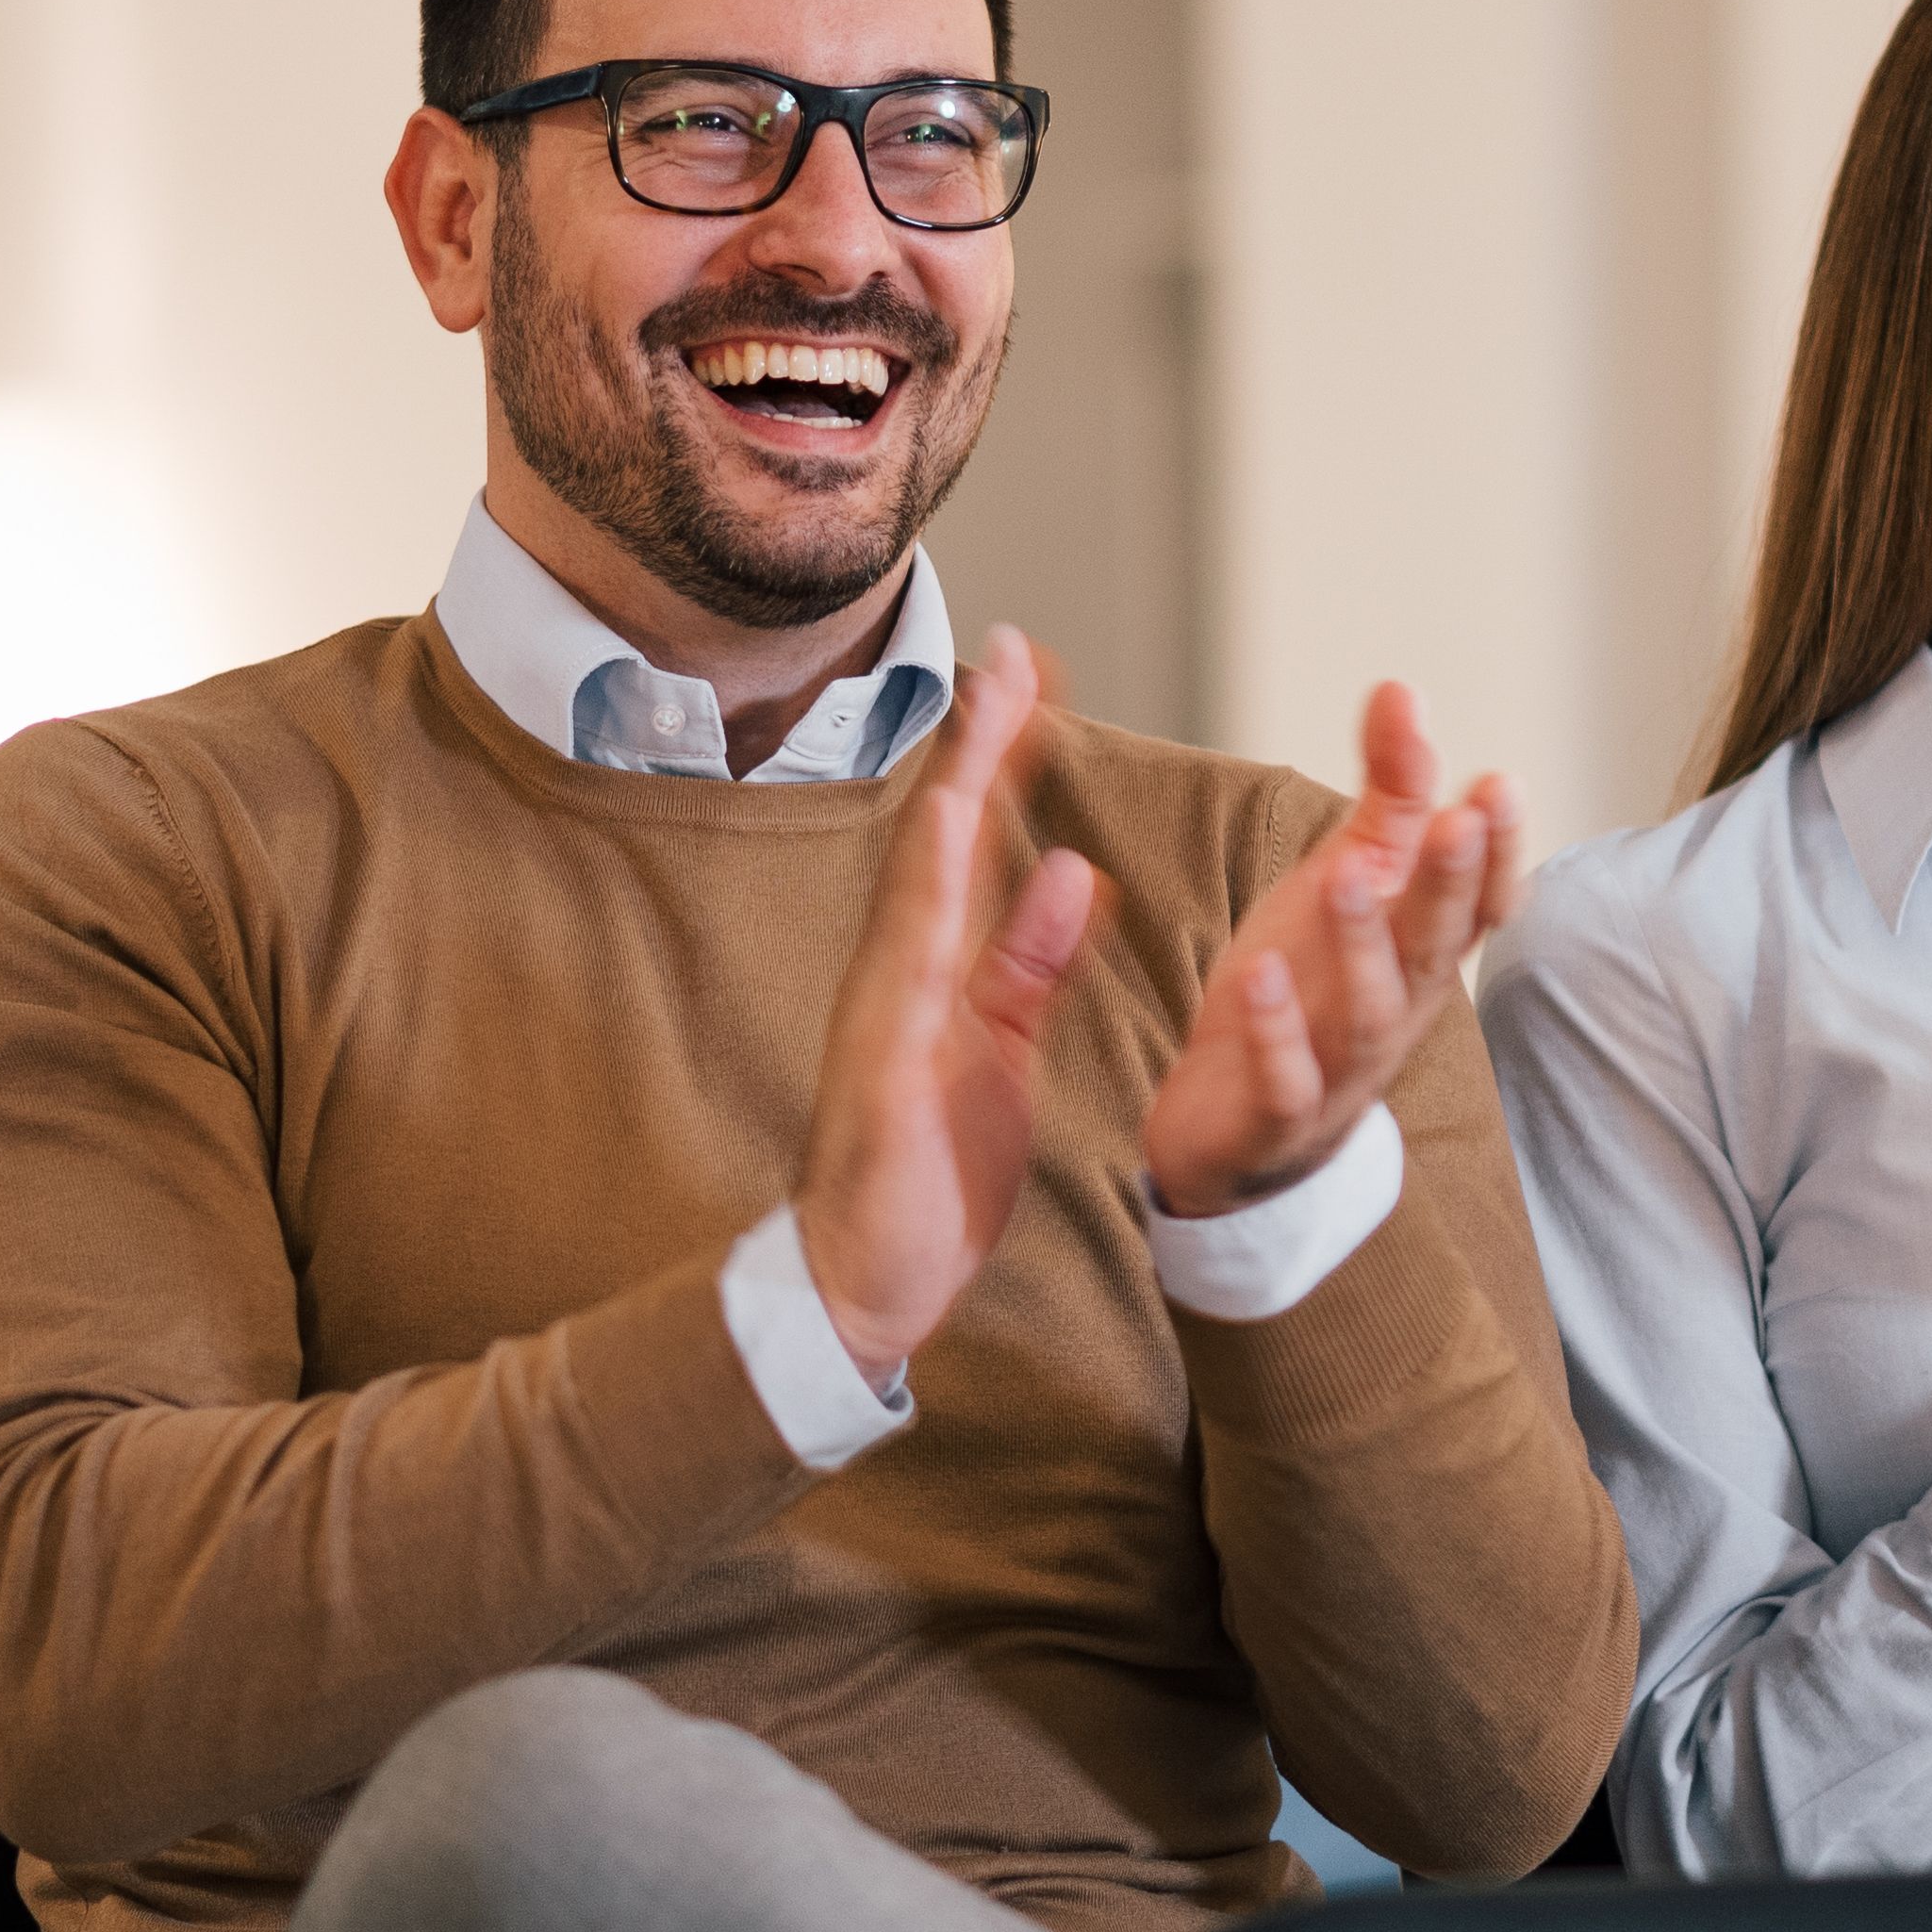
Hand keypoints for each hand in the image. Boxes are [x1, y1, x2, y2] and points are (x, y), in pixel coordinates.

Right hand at [794, 628, 1102, 1376]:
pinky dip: (927, 897)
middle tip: (1013, 652)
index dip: (1005, 758)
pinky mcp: (880, 1067)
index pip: (977, 843)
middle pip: (945, 838)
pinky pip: (907, 971)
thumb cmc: (930, 1165)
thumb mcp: (1001, 1050)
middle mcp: (904, 972)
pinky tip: (944, 840)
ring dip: (953, 796)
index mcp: (942, 969)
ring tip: (987, 716)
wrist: (863, 1278)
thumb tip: (1068, 874)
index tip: (1035, 672)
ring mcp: (884, 1015)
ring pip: (921, 886)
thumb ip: (1028, 964)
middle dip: (980, 746)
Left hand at [1143, 683, 1521, 1215]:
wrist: (1236, 1129)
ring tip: (1345, 874)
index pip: (1475, 903)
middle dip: (1449, 884)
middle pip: (1434, 948)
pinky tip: (1260, 977)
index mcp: (1416, 952)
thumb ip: (1385, 797)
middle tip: (1458, 819)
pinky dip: (1277, 1035)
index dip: (1494, 852)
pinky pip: (1286, 1083)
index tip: (1499, 785)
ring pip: (1369, 1015)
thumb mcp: (1346, 881)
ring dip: (1363, 946)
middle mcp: (1394, 1011)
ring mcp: (1340, 1070)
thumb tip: (1403, 689)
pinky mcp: (1276, 1118)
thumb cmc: (1307, 991)